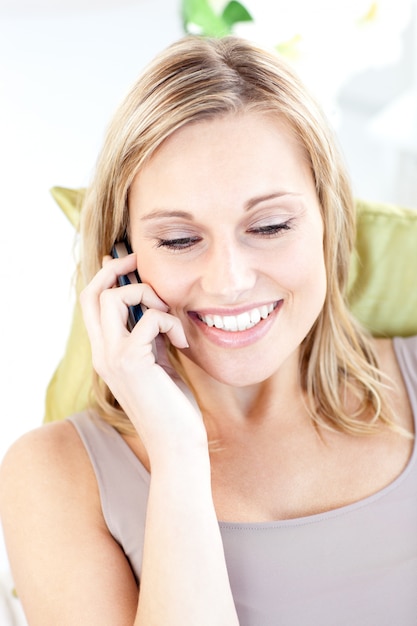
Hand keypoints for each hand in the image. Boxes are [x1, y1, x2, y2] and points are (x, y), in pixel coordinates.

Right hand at [80, 253, 206, 461]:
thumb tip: (154, 308)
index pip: (91, 305)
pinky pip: (148, 319)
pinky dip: (170, 321)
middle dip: (116, 271)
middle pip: (92, 295)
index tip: (128, 263)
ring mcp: (112, 358)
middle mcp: (102, 354)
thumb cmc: (172, 407)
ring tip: (169, 315)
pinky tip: (184, 342)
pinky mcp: (132, 362)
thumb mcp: (158, 363)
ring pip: (112, 298)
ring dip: (147, 295)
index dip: (105, 278)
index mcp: (106, 354)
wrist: (177, 445)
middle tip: (141, 263)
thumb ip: (149, 337)